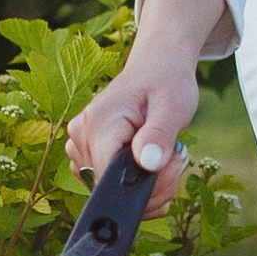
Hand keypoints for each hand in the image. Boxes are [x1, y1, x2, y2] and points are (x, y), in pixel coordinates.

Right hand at [64, 0, 224, 216]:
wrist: (157, 67)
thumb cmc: (167, 82)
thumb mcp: (173, 105)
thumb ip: (160, 135)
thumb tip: (147, 164)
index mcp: (98, 122)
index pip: (111, 178)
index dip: (145, 187)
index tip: (174, 166)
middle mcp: (81, 134)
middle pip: (110, 187)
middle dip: (151, 185)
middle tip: (177, 156)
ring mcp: (79, 144)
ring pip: (110, 188)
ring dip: (145, 183)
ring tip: (165, 152)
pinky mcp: (85, 152)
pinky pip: (107, 182)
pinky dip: (133, 180)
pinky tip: (150, 159)